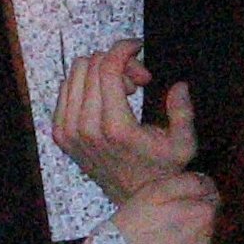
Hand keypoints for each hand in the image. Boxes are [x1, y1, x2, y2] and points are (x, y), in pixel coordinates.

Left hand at [53, 43, 197, 200]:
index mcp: (116, 127)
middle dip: (118, 62)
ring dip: (101, 72)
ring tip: (125, 90)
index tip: (138, 47)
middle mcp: (86, 128)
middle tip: (139, 79)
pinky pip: (65, 90)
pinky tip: (107, 98)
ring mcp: (69, 131)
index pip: (108, 68)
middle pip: (92, 66)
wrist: (133, 197)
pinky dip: (86, 84)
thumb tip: (179, 86)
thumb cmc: (161, 169)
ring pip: (76, 74)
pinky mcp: (60, 134)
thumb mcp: (183, 144)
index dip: (123, 48)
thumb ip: (183, 113)